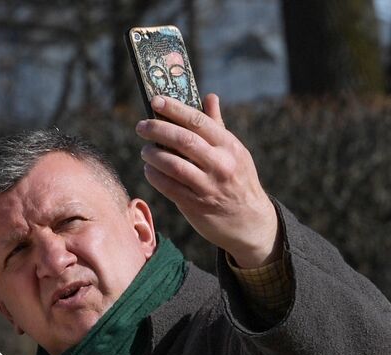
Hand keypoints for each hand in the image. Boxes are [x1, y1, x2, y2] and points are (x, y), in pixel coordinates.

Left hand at [136, 93, 280, 267]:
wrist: (249, 221)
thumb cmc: (238, 180)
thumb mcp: (235, 152)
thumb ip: (218, 126)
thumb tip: (209, 97)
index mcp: (229, 146)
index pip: (198, 121)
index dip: (175, 109)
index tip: (156, 101)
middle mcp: (220, 164)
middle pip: (183, 141)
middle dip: (158, 130)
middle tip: (141, 126)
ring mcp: (207, 186)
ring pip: (173, 165)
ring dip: (153, 155)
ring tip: (145, 150)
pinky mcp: (195, 205)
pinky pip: (169, 187)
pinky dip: (155, 176)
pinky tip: (149, 169)